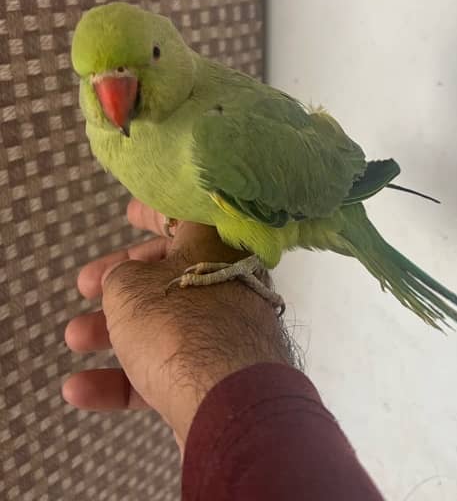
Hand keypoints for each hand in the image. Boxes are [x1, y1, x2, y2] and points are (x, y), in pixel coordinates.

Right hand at [62, 200, 292, 453]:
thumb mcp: (130, 287)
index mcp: (215, 247)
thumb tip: (123, 281)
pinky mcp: (215, 379)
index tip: (129, 213)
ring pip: (162, 325)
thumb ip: (120, 277)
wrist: (227, 400)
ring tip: (73, 337)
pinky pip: (166, 371)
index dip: (154, 213)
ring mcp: (223, 334)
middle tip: (85, 285)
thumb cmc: (176, 322)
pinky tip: (78, 390)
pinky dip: (124, 379)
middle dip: (119, 282)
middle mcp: (227, 285)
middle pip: (167, 275)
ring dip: (112, 331)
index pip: (185, 218)